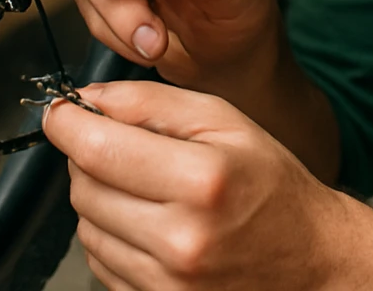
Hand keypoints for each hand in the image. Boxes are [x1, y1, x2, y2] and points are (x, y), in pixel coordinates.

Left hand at [43, 81, 348, 290]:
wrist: (310, 261)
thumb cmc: (271, 187)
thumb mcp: (226, 122)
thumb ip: (152, 103)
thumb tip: (89, 99)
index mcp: (201, 181)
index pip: (97, 149)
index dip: (66, 124)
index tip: (62, 113)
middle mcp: (181, 240)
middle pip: (84, 188)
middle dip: (89, 158)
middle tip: (119, 147)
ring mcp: (168, 284)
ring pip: (86, 228)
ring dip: (100, 200)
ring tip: (144, 190)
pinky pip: (100, 264)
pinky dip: (112, 238)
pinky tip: (149, 225)